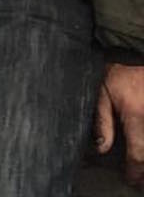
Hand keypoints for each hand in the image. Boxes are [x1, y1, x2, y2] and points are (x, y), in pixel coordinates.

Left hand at [95, 62, 143, 186]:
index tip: (131, 180)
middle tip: (139, 181)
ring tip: (142, 171)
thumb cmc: (119, 76)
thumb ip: (102, 120)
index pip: (138, 153)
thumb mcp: (102, 92)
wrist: (138, 61)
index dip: (135, 172)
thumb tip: (101, 148)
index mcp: (135, 114)